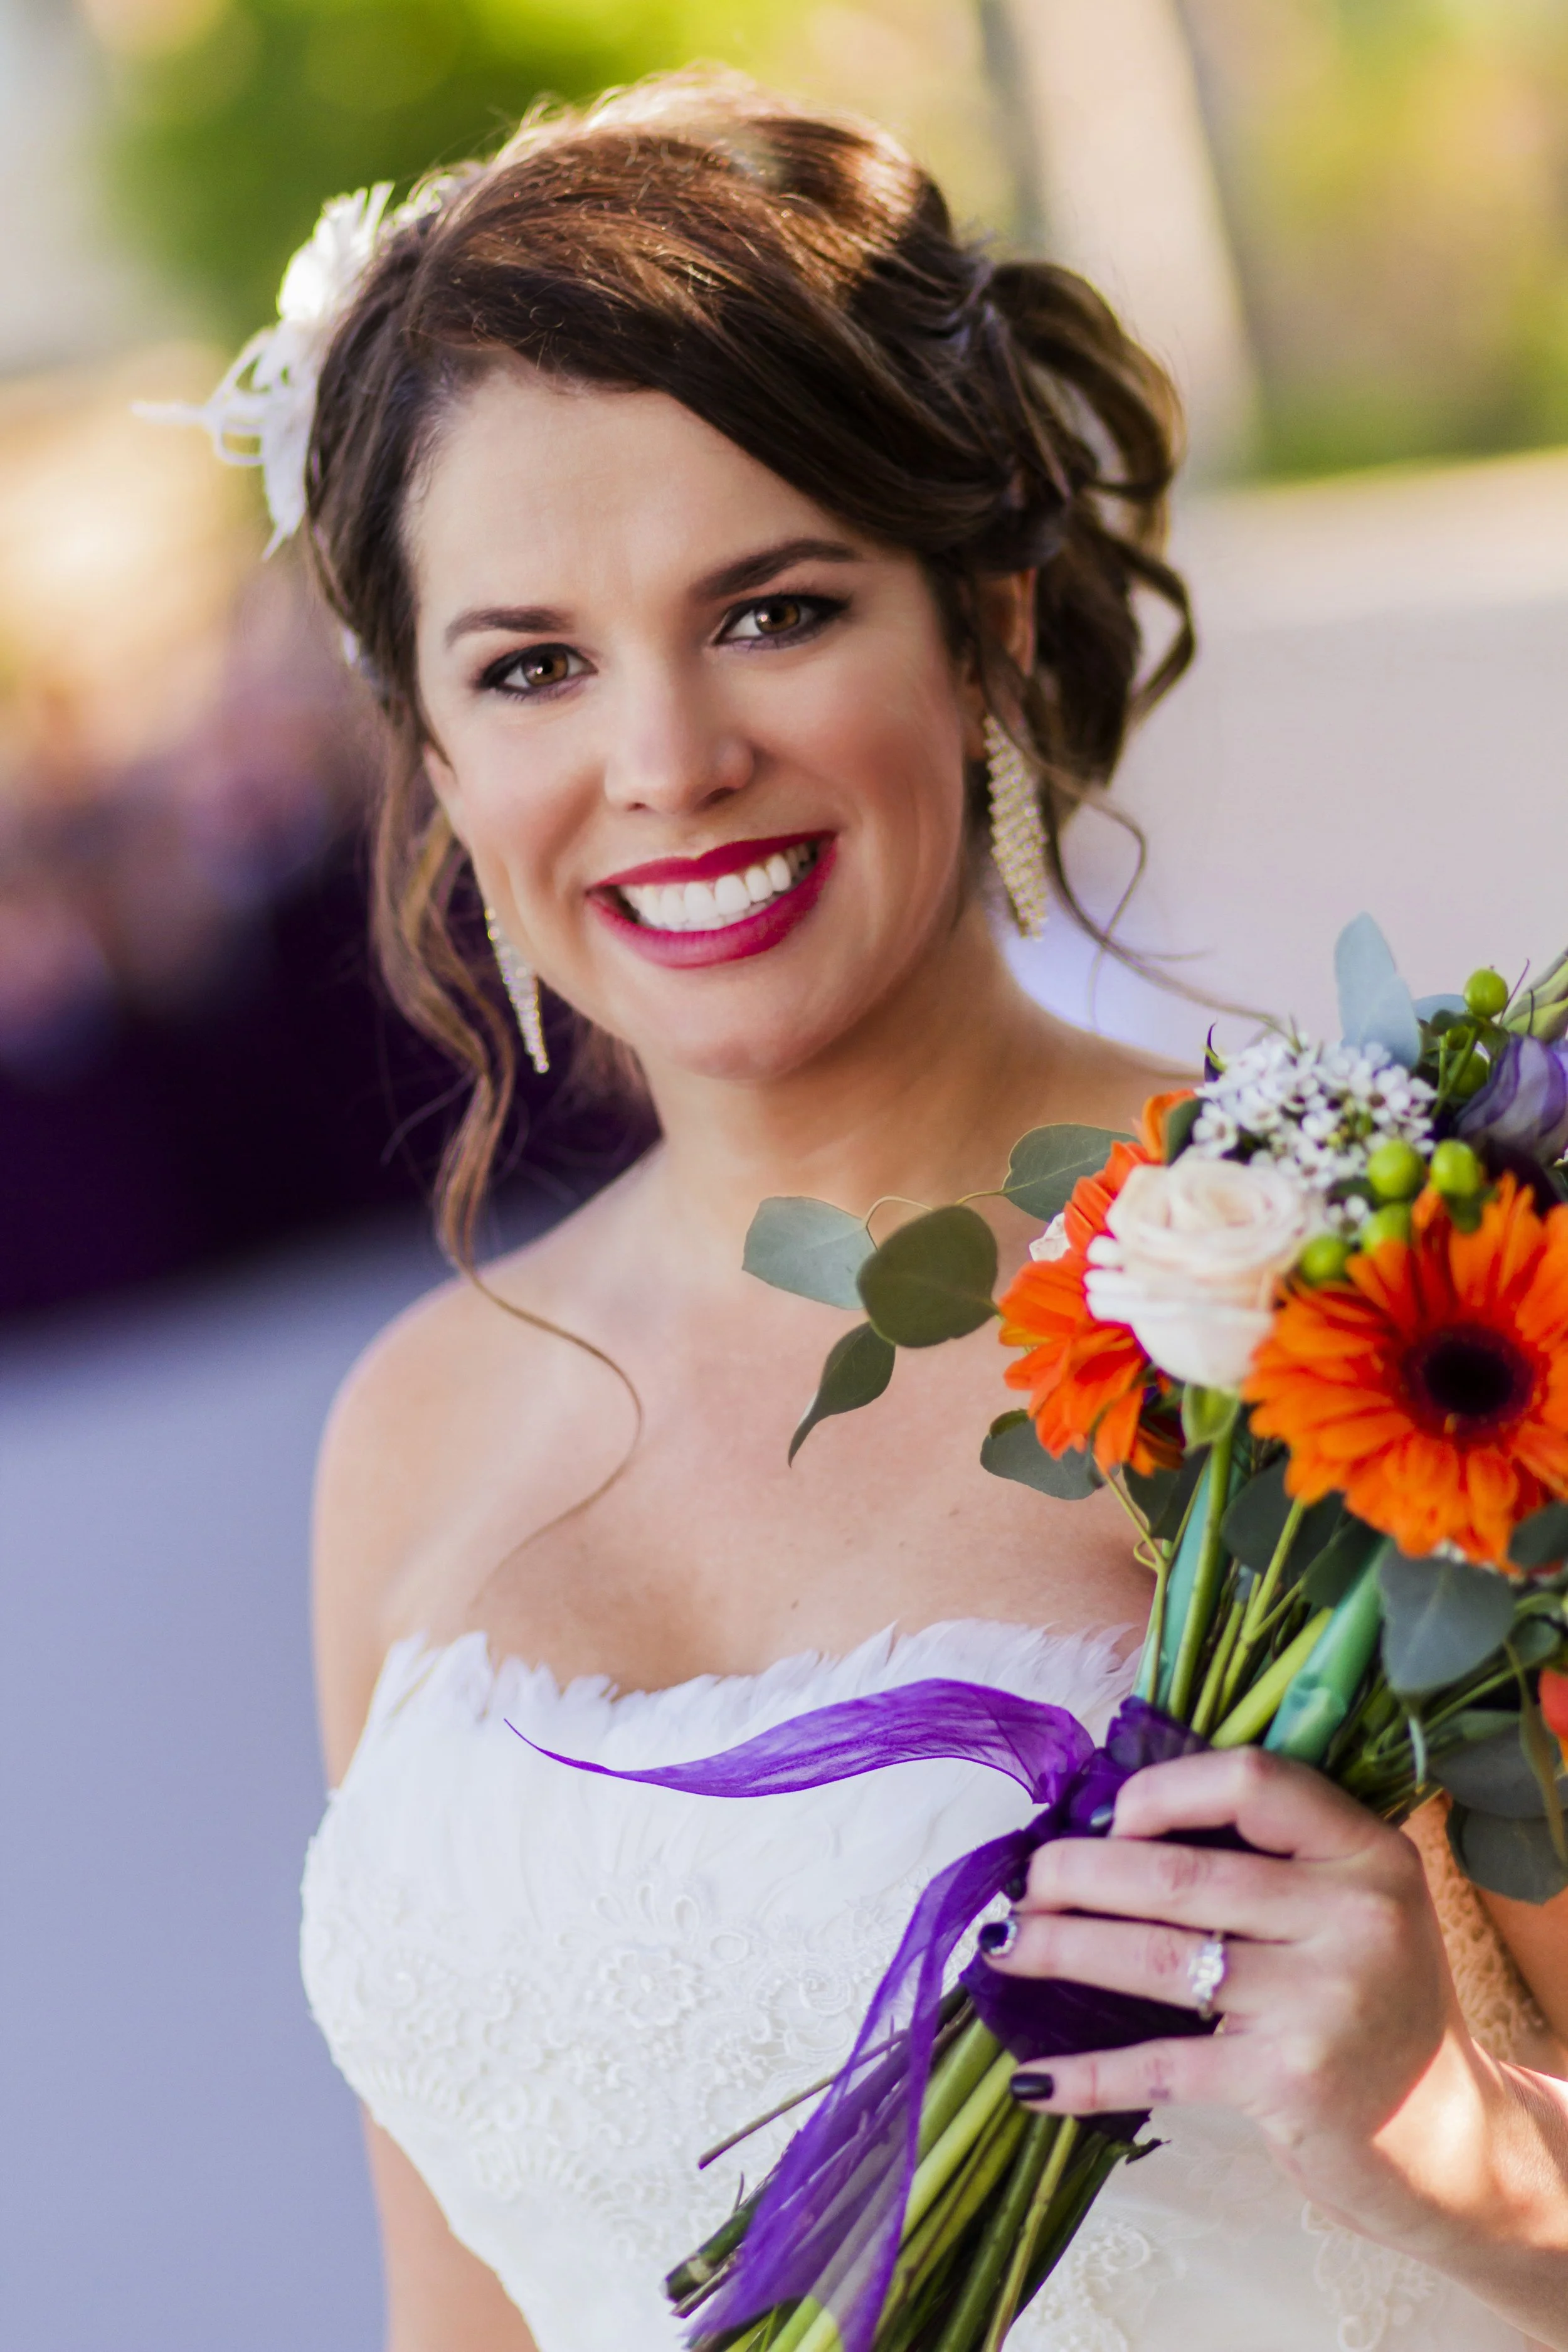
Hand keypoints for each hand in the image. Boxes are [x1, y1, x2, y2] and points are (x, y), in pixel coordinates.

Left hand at [984, 1747, 1480, 2240]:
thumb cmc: (1371, 2002)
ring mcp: (1324, 2002)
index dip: (1161, 1793)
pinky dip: (1089, 2071)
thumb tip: (1105, 1831)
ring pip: (1157, 1959)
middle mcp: (1355, 1917)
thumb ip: (1265, 1861)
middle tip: (1022, 1888)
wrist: (1449, 2140)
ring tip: (1003, 1950)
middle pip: (1180, 1877)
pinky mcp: (1290, 2082)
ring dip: (1060, 1951)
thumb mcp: (1348, 1907)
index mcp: (1366, 1853)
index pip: (1251, 1781)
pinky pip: (1164, 2064)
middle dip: (1075, 1876)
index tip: (1107, 1821)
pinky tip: (1033, 2077)